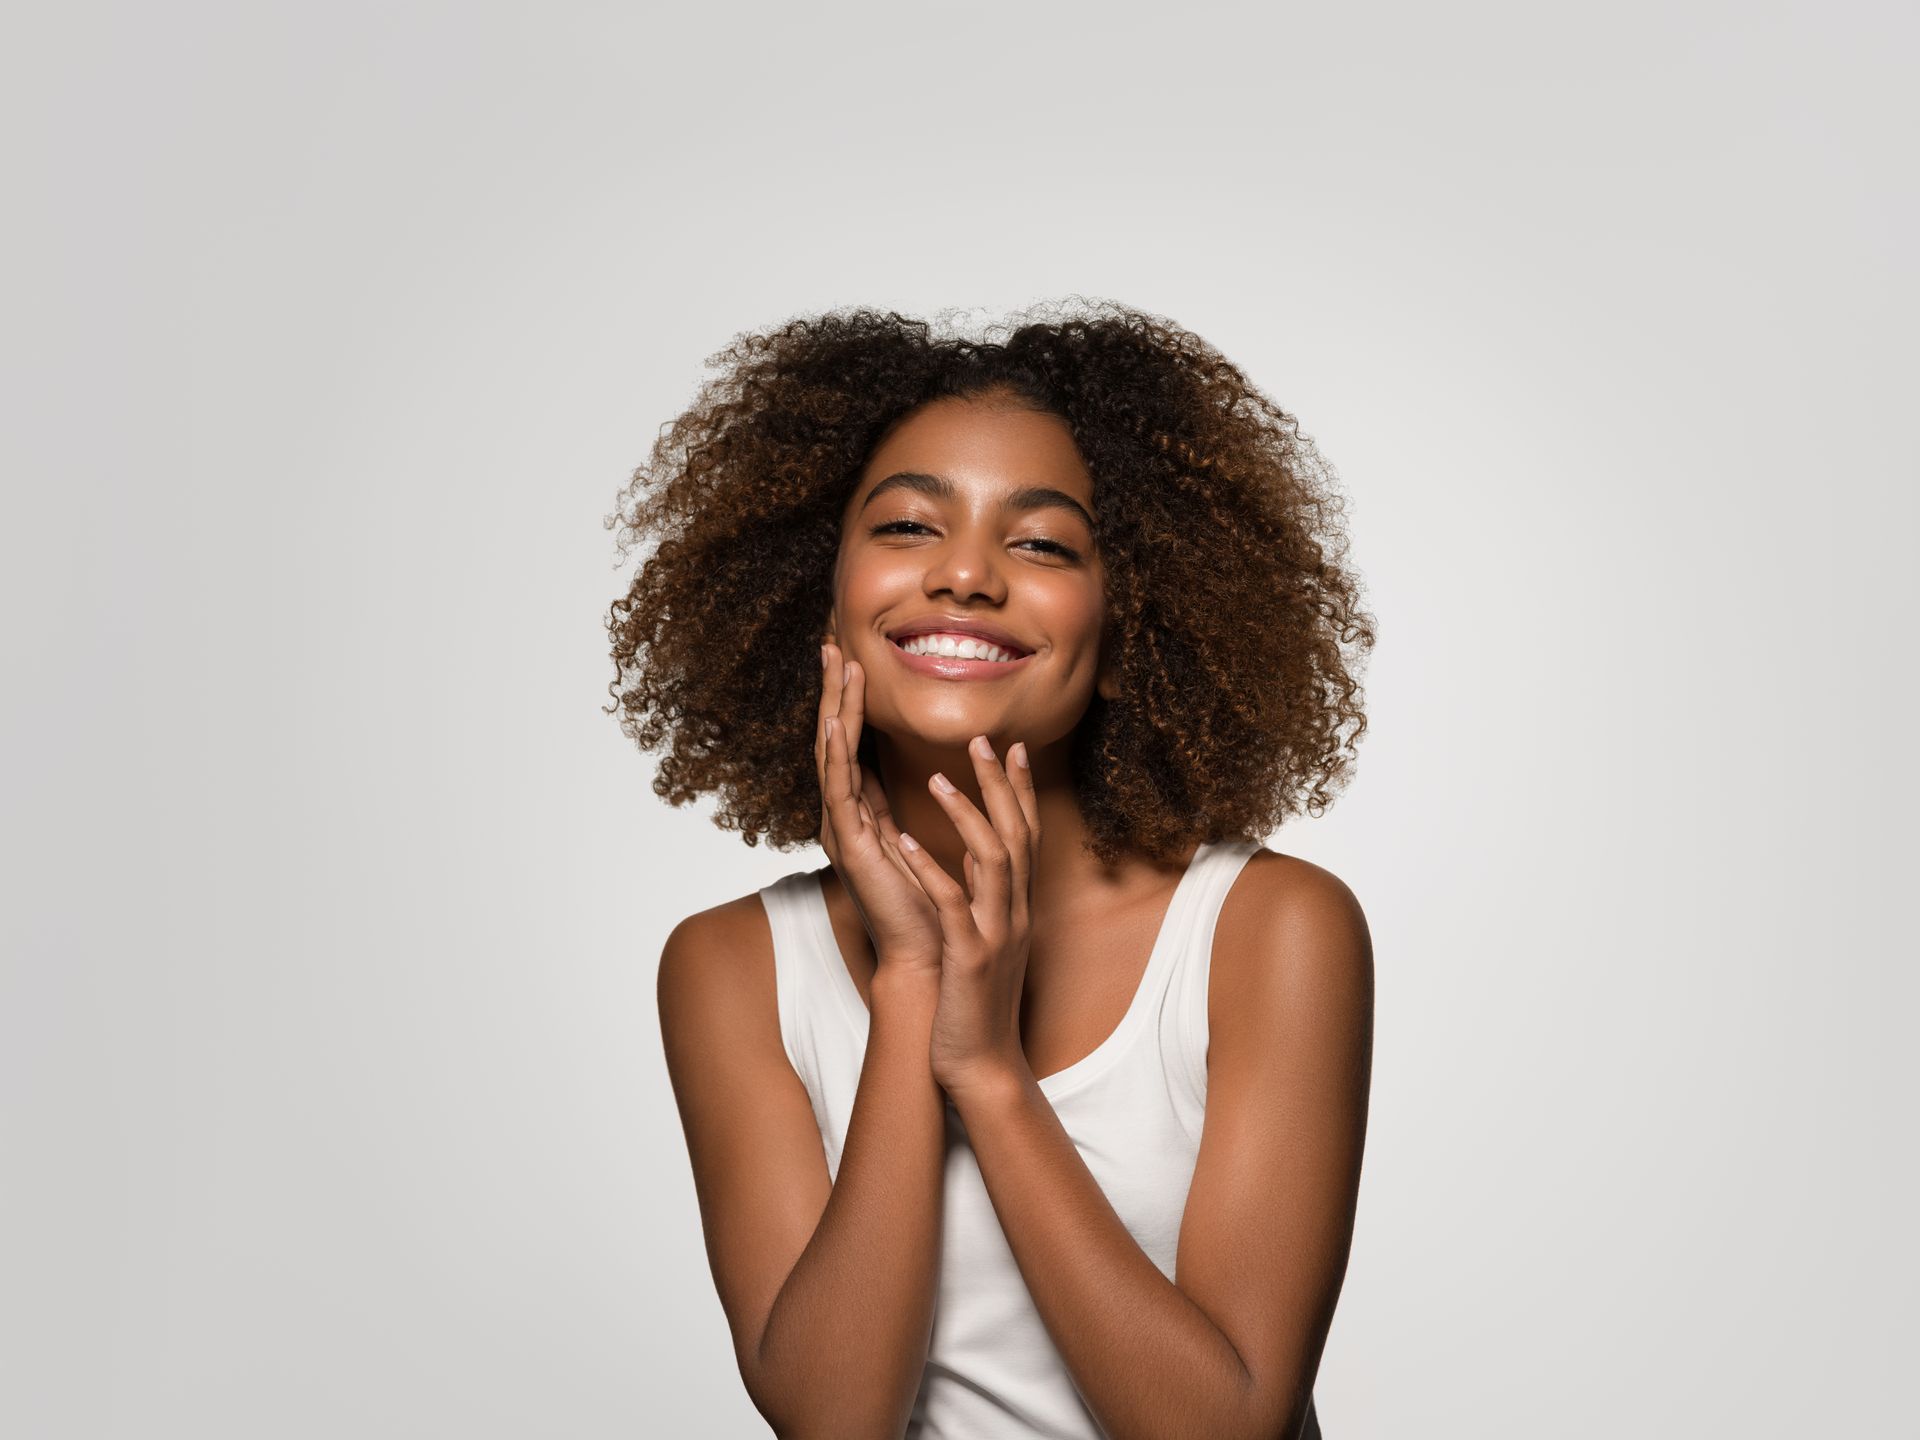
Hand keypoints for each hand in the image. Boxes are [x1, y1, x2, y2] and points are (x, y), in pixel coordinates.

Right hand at [816, 642, 942, 978]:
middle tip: (830, 642)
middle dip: (832, 691)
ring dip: (834, 706)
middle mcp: (843, 817)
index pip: (851, 745)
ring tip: (835, 663)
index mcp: (860, 815)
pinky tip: (836, 721)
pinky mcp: (851, 846)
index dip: (848, 701)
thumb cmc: (928, 908)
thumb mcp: (915, 844)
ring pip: (833, 754)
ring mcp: (843, 829)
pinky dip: (837, 753)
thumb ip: (903, 811)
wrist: (928, 959)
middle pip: (833, 740)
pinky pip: (839, 789)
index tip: (849, 658)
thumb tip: (917, 774)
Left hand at [889, 734, 1041, 1095]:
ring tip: (936, 779)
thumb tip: (974, 861)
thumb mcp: (984, 940)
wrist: (982, 1066)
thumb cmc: (974, 1003)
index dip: (1020, 789)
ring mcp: (996, 934)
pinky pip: (951, 905)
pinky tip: (905, 842)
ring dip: (966, 817)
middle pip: (1017, 835)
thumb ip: (982, 899)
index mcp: (1017, 907)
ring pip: (993, 862)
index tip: (1010, 745)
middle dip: (1001, 785)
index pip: (1026, 835)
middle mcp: (1015, 913)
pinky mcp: (970, 959)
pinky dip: (930, 870)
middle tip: (983, 738)